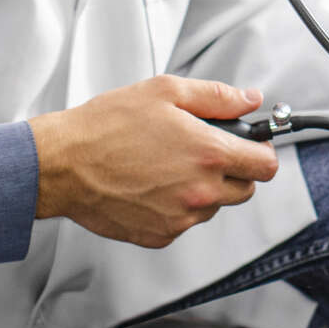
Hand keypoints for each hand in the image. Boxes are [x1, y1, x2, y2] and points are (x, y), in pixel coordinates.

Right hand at [31, 76, 276, 247]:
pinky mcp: (160, 236)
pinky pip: (184, 222)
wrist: (63, 165)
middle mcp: (200, 191)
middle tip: (203, 152)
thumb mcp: (165, 91)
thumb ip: (217, 97)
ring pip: (213, 207)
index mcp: (208, 154)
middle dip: (233, 171)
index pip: (266, 166)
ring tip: (168, 166)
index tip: (250, 146)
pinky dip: (176, 206)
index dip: (261, 152)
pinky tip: (151, 185)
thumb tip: (250, 99)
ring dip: (203, 189)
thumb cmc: (107, 126)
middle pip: (245, 190)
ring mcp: (180, 218)